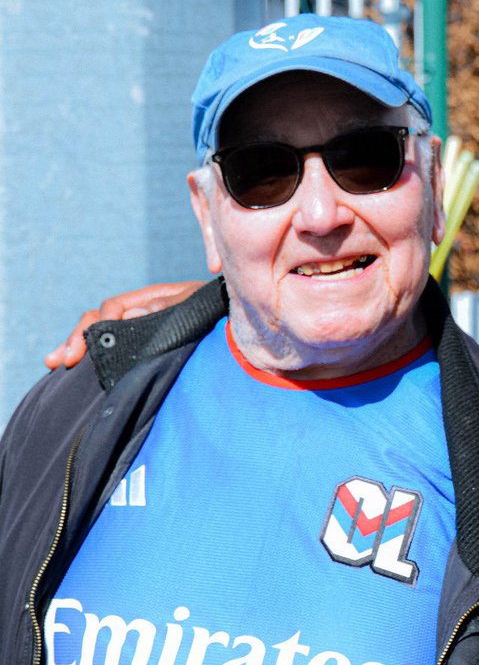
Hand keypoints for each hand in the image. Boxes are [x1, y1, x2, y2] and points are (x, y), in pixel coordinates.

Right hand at [45, 281, 204, 370]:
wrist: (238, 323)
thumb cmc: (219, 313)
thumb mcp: (195, 307)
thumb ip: (165, 308)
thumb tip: (129, 314)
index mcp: (153, 298)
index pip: (115, 306)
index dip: (103, 323)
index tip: (96, 340)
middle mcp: (140, 311)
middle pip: (99, 320)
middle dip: (79, 338)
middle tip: (63, 359)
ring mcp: (139, 327)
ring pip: (99, 334)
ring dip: (75, 346)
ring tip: (53, 362)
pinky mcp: (143, 345)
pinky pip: (112, 348)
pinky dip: (90, 356)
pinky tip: (68, 366)